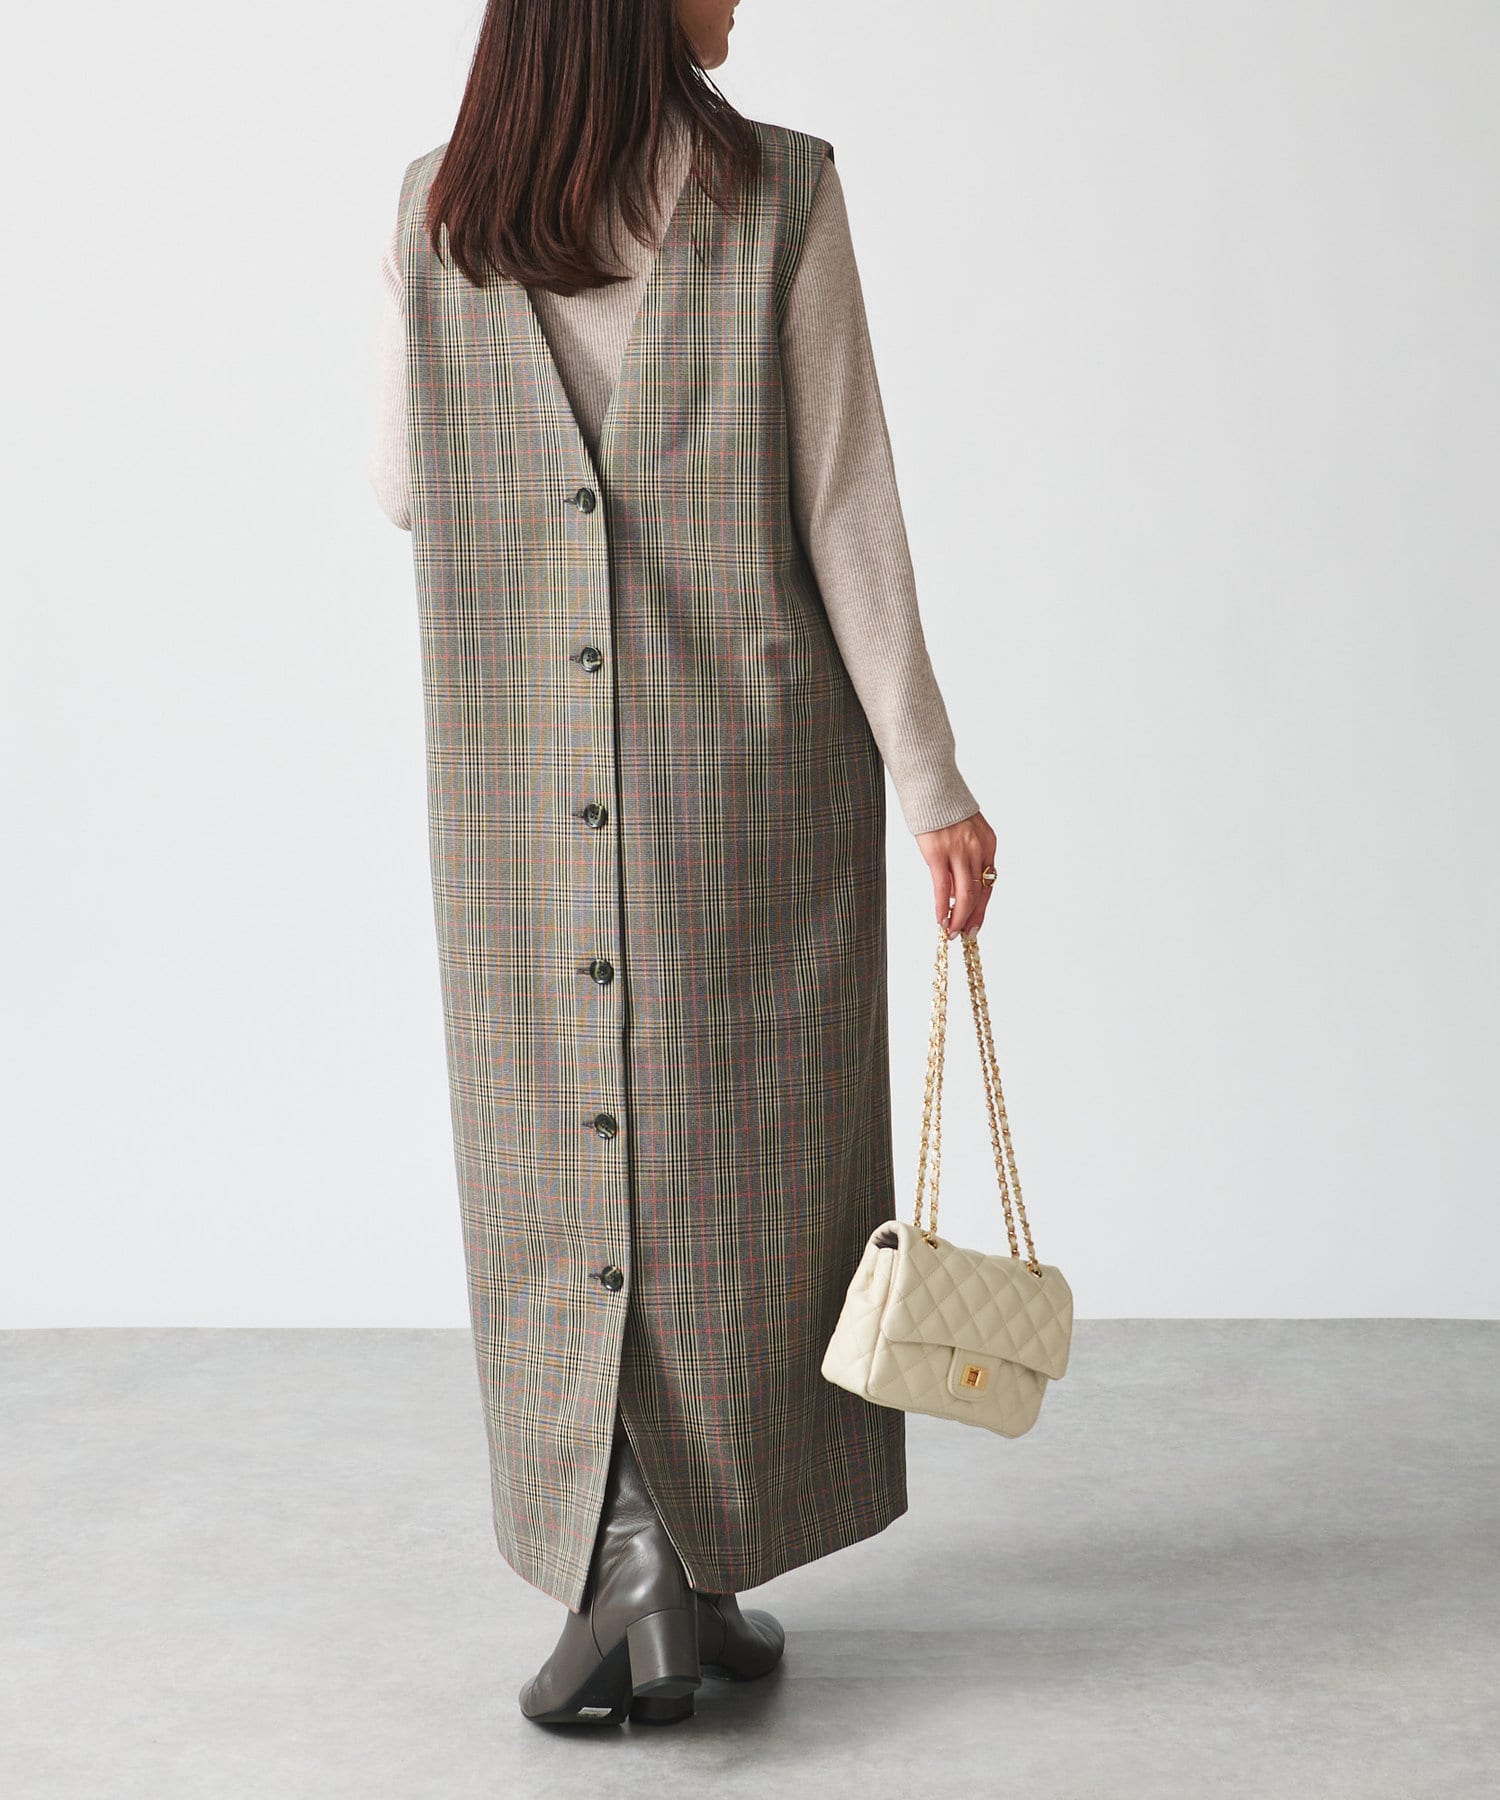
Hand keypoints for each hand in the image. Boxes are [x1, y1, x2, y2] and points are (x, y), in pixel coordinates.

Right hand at [915, 810, 997, 937]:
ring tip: (952, 932)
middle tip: (966, 935)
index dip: (982, 907)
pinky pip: (943, 888)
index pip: (989, 883)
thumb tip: (956, 891)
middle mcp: (978, 849)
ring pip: (966, 895)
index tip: (975, 923)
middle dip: (973, 918)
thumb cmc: (944, 808)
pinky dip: (943, 907)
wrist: (930, 785)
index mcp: (988, 844)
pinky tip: (940, 919)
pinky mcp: (937, 853)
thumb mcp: (965, 832)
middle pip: (981, 893)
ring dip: (959, 918)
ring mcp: (958, 851)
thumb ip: (965, 859)